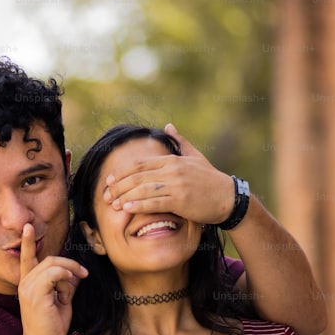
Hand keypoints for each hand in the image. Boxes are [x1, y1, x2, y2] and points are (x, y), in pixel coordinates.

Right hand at [17, 223, 86, 334]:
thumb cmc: (52, 328)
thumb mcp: (62, 302)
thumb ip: (66, 286)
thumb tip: (77, 274)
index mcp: (28, 284)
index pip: (27, 258)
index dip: (27, 242)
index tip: (28, 227)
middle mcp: (25, 283)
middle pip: (49, 258)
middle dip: (69, 264)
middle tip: (83, 275)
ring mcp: (28, 288)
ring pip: (53, 264)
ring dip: (69, 274)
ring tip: (70, 293)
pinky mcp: (36, 294)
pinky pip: (54, 274)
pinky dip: (65, 279)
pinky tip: (66, 294)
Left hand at [102, 123, 234, 224]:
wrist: (229, 198)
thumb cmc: (211, 180)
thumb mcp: (195, 156)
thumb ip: (180, 141)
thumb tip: (168, 125)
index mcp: (173, 160)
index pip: (141, 165)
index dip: (123, 173)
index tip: (110, 181)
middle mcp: (172, 170)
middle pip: (138, 177)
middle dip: (119, 186)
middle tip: (106, 195)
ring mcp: (176, 185)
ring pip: (144, 189)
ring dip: (125, 197)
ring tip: (112, 204)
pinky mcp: (181, 200)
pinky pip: (155, 203)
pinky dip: (139, 205)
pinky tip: (127, 208)